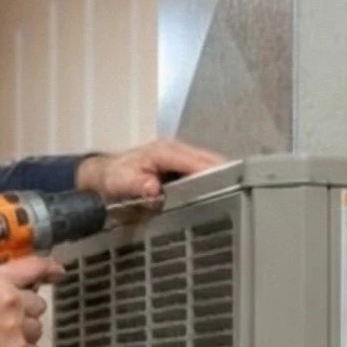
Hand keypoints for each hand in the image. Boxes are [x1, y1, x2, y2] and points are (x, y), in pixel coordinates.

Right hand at [0, 257, 64, 346]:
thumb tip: (9, 286)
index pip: (33, 268)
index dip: (50, 269)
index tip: (58, 273)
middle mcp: (11, 301)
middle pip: (38, 303)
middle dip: (25, 312)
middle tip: (4, 322)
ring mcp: (18, 328)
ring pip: (37, 329)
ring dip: (23, 334)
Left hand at [75, 138, 225, 207]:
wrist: (104, 175)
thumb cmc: (112, 178)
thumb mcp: (120, 183)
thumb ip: (137, 185)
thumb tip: (155, 189)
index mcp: (165, 151)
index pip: (197, 161)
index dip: (215, 173)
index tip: (232, 186)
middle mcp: (176, 150)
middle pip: (210, 161)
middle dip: (226, 175)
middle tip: (243, 195)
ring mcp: (180, 157)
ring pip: (210, 165)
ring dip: (223, 178)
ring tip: (239, 196)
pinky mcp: (182, 166)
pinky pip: (203, 171)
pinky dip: (213, 181)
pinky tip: (222, 194)